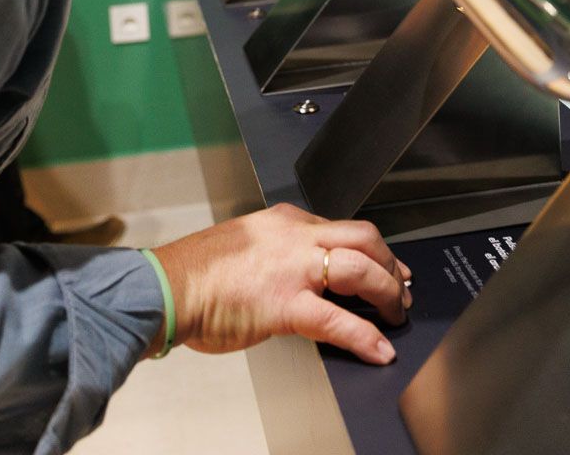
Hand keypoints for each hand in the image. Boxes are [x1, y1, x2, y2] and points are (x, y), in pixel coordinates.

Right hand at [150, 203, 412, 364]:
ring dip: (387, 293)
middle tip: (402, 286)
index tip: (384, 262)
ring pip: (360, 268)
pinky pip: (338, 320)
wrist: (167, 288)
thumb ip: (276, 253)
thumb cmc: (195, 273)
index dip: (371, 248)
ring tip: (396, 315)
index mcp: (284, 221)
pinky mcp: (286, 304)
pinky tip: (378, 348)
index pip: (340, 227)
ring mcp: (292, 269)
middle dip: (390, 263)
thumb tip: (299, 275)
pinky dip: (365, 336)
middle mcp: (295, 237)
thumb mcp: (244, 246)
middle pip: (364, 238)